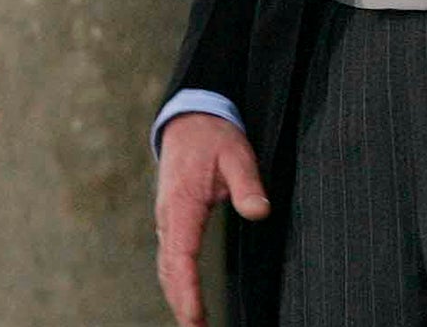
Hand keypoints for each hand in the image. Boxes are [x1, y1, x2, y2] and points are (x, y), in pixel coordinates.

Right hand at [155, 113, 269, 326]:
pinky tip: (184, 295)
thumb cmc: (214, 138)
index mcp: (182, 206)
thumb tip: (260, 212)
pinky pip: (169, 256)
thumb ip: (248, 184)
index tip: (195, 315)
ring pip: (166, 266)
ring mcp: (166, 219)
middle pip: (170, 270)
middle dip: (181, 303)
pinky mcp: (170, 219)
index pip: (182, 256)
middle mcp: (167, 218)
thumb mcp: (238, 154)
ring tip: (192, 322)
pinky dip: (174, 280)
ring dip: (176, 295)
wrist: (188, 120)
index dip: (187, 289)